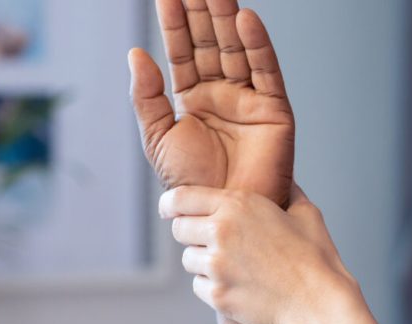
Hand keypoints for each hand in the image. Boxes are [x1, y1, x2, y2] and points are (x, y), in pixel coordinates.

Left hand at [128, 0, 294, 206]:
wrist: (222, 215)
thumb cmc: (193, 186)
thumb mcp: (159, 139)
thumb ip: (147, 98)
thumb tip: (136, 54)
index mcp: (195, 100)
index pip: (183, 52)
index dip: (175, 23)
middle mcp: (223, 95)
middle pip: (210, 42)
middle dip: (201, 10)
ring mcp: (250, 101)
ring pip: (237, 50)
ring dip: (227, 17)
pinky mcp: (275, 112)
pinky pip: (266, 72)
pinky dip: (258, 46)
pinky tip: (245, 20)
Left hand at [159, 184, 356, 323]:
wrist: (320, 304)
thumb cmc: (317, 259)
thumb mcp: (306, 214)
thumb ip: (287, 192)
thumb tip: (285, 178)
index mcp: (238, 205)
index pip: (180, 198)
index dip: (171, 205)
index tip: (169, 211)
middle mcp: (221, 232)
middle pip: (180, 229)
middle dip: (192, 235)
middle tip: (211, 244)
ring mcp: (217, 266)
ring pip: (189, 260)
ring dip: (204, 264)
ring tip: (235, 269)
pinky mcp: (217, 295)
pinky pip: (199, 287)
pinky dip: (214, 288)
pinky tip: (239, 288)